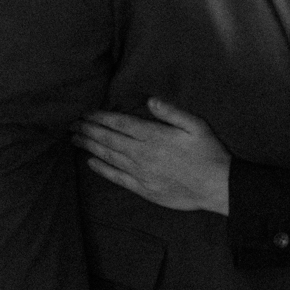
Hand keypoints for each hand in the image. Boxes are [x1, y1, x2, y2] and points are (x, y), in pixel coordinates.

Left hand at [73, 99, 231, 213]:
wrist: (217, 186)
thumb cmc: (209, 152)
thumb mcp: (196, 125)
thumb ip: (172, 112)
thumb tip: (150, 101)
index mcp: (155, 136)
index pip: (120, 124)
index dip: (100, 118)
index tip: (86, 113)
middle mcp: (144, 154)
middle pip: (109, 139)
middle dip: (89, 130)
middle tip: (72, 124)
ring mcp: (142, 173)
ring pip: (109, 157)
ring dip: (90, 147)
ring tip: (75, 139)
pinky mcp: (144, 188)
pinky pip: (117, 177)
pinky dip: (102, 169)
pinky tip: (90, 162)